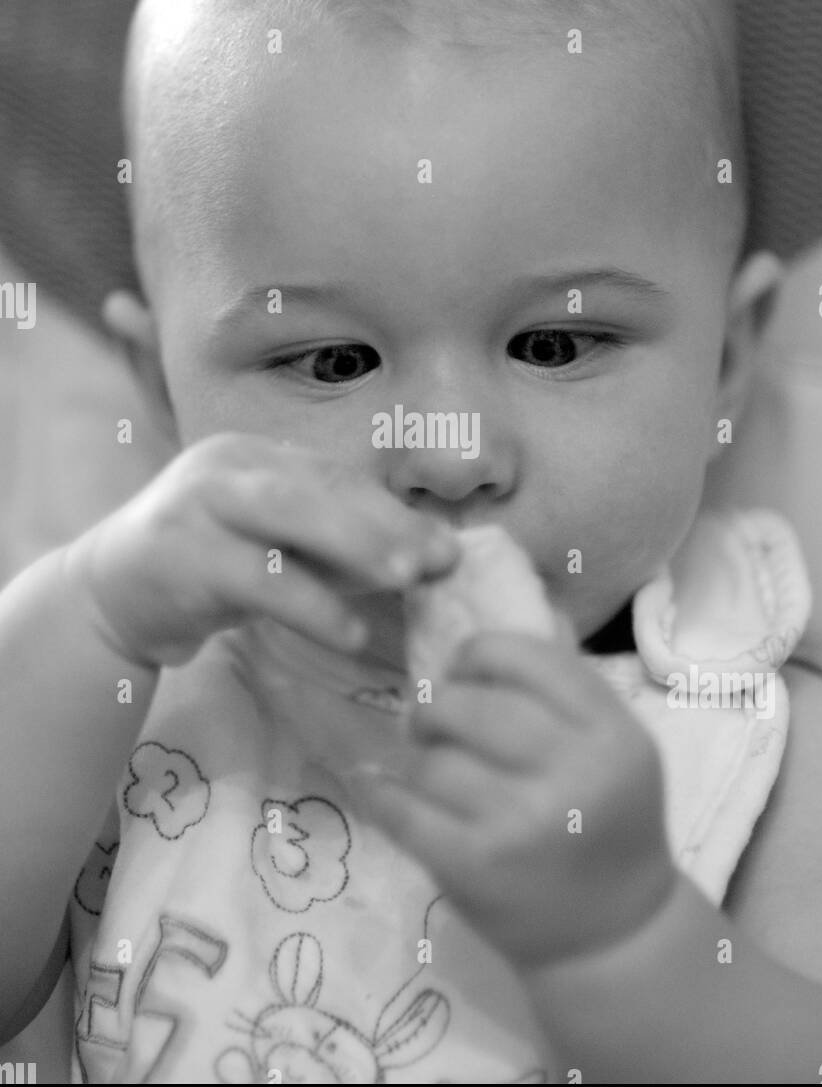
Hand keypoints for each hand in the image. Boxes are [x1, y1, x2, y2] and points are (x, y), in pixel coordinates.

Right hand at [61, 433, 458, 667]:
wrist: (109, 598)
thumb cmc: (210, 572)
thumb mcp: (278, 551)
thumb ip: (343, 551)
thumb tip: (430, 561)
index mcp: (256, 454)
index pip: (336, 477)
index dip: (395, 511)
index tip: (447, 548)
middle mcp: (225, 465)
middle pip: (317, 484)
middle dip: (385, 521)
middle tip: (441, 558)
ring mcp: (197, 503)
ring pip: (285, 513)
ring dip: (354, 545)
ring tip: (407, 580)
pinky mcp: (178, 553)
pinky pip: (255, 577)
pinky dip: (309, 604)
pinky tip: (350, 632)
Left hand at [357, 623, 675, 967]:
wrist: (612, 933)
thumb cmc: (607, 822)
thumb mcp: (614, 744)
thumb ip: (565, 680)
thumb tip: (509, 594)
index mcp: (611, 732)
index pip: (525, 656)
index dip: (479, 652)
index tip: (463, 667)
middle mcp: (572, 773)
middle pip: (471, 704)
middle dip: (439, 706)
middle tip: (434, 720)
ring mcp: (521, 823)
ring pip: (435, 759)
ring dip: (424, 761)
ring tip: (436, 772)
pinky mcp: (474, 866)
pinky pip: (404, 810)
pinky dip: (384, 795)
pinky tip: (380, 787)